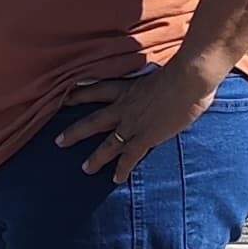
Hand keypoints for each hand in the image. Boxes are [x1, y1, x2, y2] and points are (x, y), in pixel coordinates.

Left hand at [55, 52, 224, 181]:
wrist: (189, 77)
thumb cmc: (184, 69)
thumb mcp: (161, 71)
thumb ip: (157, 79)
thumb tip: (168, 79)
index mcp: (127, 88)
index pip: (97, 90)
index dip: (80, 94)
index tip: (66, 97)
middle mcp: (124, 107)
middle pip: (93, 121)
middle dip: (75, 132)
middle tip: (58, 142)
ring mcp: (133, 124)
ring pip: (107, 144)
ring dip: (95, 158)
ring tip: (85, 169)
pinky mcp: (146, 137)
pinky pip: (130, 157)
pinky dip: (122, 169)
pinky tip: (116, 179)